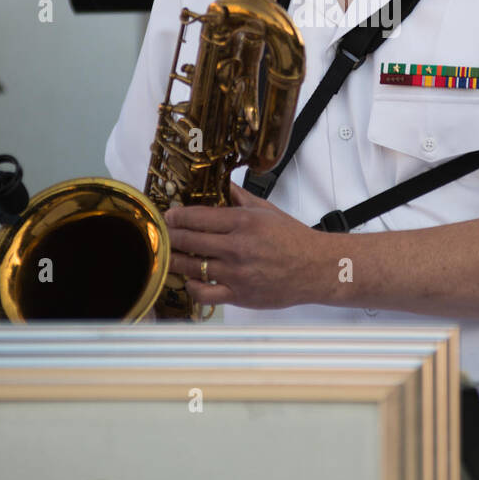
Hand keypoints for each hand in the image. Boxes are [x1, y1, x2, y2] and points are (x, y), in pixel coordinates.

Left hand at [164, 183, 324, 311]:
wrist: (315, 268)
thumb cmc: (293, 239)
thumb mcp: (267, 210)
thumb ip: (240, 197)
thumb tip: (223, 184)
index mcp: (244, 222)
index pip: (197, 217)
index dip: (177, 217)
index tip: (168, 217)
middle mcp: (237, 247)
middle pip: (189, 241)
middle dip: (170, 237)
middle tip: (163, 235)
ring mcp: (237, 273)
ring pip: (191, 267)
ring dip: (174, 261)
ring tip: (168, 256)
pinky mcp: (239, 295)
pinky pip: (204, 293)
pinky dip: (192, 287)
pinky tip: (191, 280)